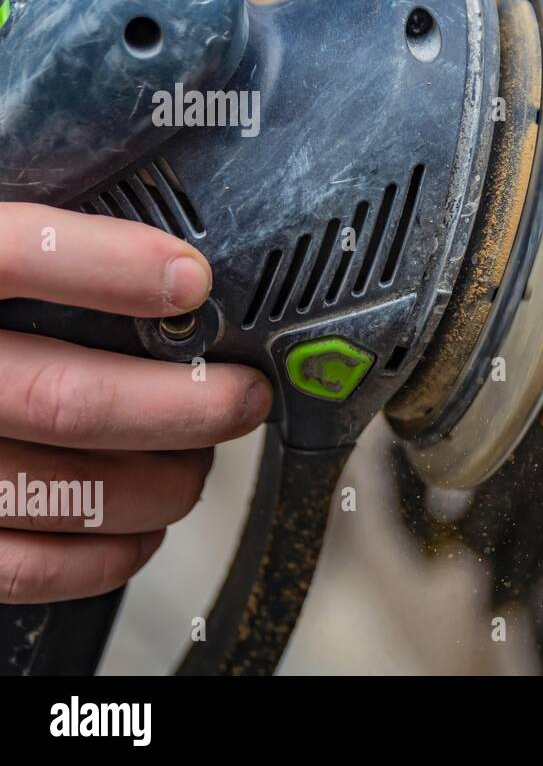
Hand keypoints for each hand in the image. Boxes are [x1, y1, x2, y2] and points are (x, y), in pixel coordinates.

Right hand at [0, 205, 271, 602]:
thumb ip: (34, 253)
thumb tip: (163, 262)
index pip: (7, 257)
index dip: (107, 267)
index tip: (191, 278)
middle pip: (66, 399)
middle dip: (187, 405)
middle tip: (241, 396)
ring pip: (68, 489)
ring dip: (165, 481)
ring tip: (198, 459)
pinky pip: (30, 566)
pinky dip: (110, 553)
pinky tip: (143, 527)